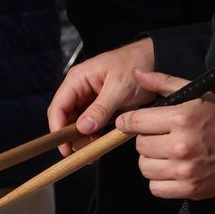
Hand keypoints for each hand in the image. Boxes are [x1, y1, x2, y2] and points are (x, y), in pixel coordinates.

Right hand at [47, 38, 155, 152]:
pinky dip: (94, 135)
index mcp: (78, 79)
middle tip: (83, 153)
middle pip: (66, 119)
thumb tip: (82, 128)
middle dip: (72, 138)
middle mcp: (80, 89)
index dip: (58, 130)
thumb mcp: (119, 87)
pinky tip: (100, 144)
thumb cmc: (137, 63)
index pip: (58, 108)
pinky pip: (92, 124)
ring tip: (94, 151)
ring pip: (78, 124)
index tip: (64, 147)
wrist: (156, 60)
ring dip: (83, 139)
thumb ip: (101, 108)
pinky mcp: (101, 106)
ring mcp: (90, 98)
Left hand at [118, 68, 214, 200]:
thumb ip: (164, 83)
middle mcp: (181, 145)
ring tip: (168, 153)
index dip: (128, 122)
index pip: (137, 122)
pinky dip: (160, 180)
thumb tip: (137, 73)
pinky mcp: (187, 189)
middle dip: (147, 139)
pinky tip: (172, 168)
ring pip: (145, 167)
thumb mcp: (196, 94)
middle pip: (140, 145)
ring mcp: (184, 169)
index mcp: (182, 118)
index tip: (129, 123)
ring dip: (152, 160)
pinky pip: (155, 187)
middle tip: (162, 136)